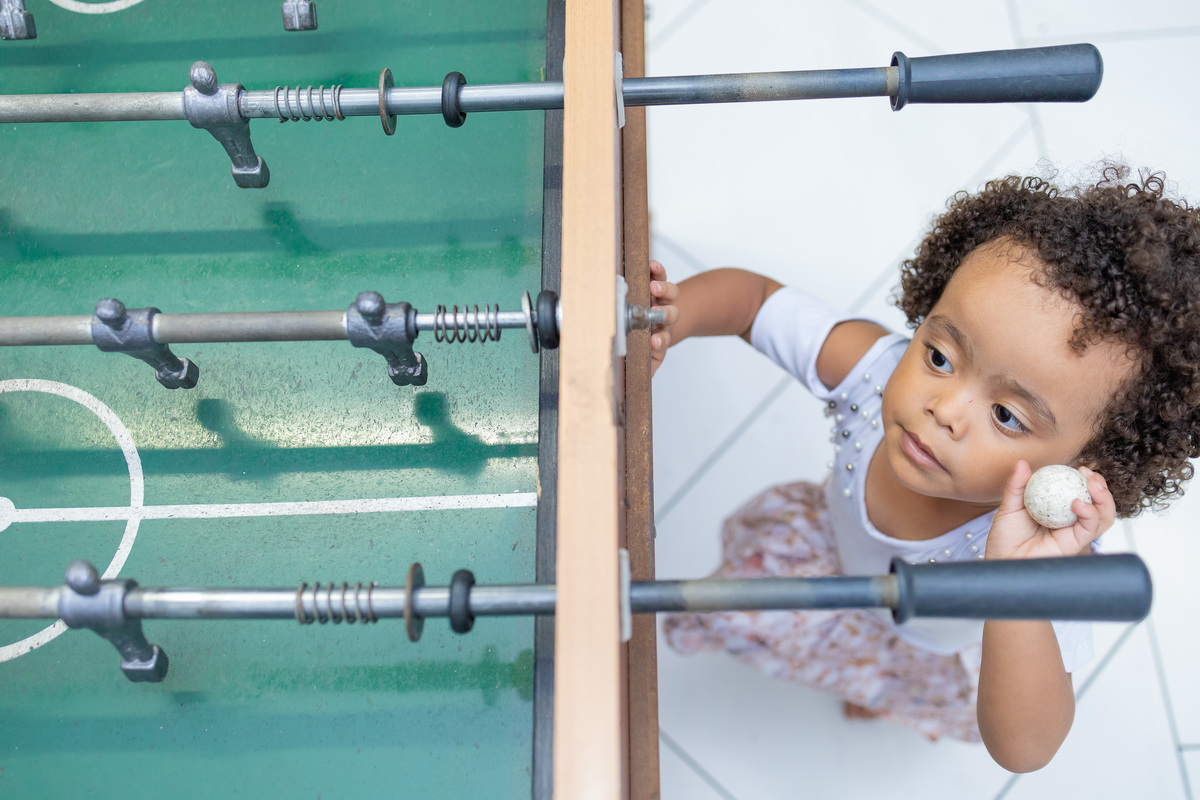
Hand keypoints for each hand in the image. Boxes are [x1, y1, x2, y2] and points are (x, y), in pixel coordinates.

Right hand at [649, 259, 679, 376]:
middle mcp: (664, 316)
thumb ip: (646, 368)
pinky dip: (658, 269)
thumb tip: (636, 388)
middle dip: (665, 314)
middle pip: (671, 315)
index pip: (662, 339)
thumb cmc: (649, 338)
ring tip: (654, 286)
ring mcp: (663, 299)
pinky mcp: (659, 282)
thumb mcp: (649, 356)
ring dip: (663, 289)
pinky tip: (652, 265)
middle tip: (655, 312)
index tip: (655, 342)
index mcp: (660, 335)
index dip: (659, 341)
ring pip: (670, 293)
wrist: (662, 316)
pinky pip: (661, 274)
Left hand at [985, 460, 1114, 560]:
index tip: (1081, 467)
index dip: (1086, 480)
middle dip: (1101, 487)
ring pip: (1102, 517)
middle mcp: (1069, 521)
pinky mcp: (1073, 545)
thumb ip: (1016, 485)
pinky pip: (1089, 529)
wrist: (1001, 559)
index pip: (1080, 492)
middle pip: (1098, 505)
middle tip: (1090, 474)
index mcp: (1057, 509)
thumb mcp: (1009, 506)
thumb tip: (1021, 463)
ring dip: (1103, 499)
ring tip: (1092, 484)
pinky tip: (1078, 503)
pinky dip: (1089, 514)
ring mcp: (1073, 533)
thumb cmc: (1004, 536)